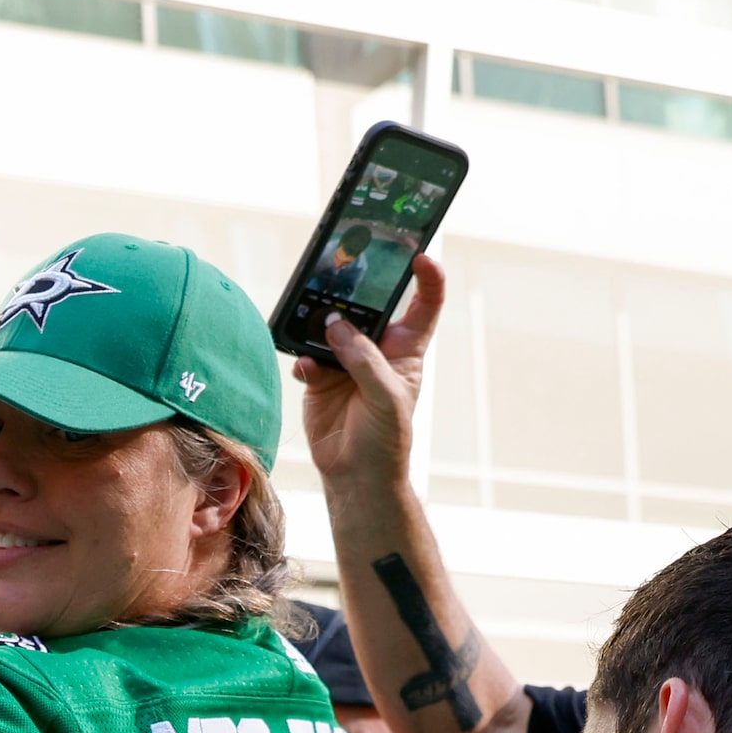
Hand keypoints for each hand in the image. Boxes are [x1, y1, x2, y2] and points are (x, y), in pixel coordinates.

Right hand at [295, 253, 444, 489]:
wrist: (355, 476)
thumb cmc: (386, 439)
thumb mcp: (387, 396)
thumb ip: (363, 359)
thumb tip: (335, 325)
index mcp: (406, 350)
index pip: (423, 305)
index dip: (427, 278)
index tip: (419, 256)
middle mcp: (376, 351)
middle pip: (367, 309)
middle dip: (354, 294)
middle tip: (341, 279)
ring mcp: (346, 363)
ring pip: (331, 328)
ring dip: (321, 327)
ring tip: (318, 330)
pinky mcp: (319, 379)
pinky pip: (307, 358)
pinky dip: (304, 361)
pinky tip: (307, 369)